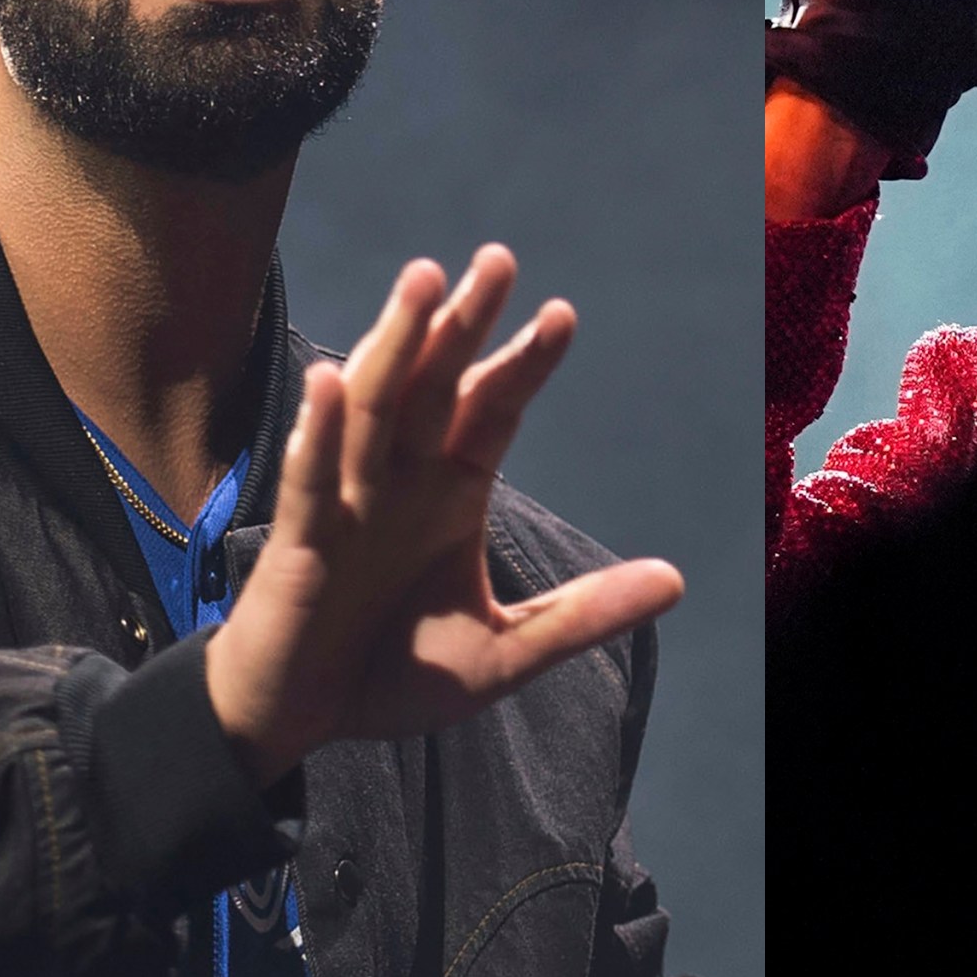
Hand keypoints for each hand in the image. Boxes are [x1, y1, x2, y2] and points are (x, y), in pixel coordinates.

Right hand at [206, 246, 684, 784]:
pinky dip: (319, 429)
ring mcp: (346, 499)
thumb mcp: (503, 652)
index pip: (493, 410)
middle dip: (465, 322)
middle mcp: (400, 478)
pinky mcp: (299, 538)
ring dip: (396, 343)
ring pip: (373, 405)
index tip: (563, 315)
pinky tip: (329, 379)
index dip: (525, 362)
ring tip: (422, 281)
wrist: (301, 718)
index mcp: (450, 493)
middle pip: (436, 384)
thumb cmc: (394, 674)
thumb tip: (676, 580)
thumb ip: (581, 615)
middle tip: (498, 258)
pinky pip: (309, 476)